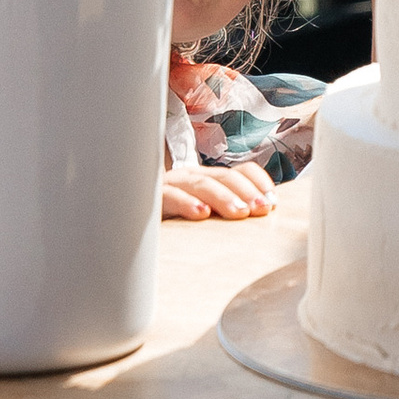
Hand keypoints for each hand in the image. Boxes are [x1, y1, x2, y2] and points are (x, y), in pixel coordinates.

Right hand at [161, 156, 275, 223]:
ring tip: (241, 213)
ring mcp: (171, 186)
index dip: (258, 182)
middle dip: (247, 191)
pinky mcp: (150, 198)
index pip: (240, 171)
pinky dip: (186, 203)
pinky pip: (169, 197)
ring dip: (223, 197)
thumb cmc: (170, 227)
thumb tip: (263, 219)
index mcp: (208, 180)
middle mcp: (191, 178)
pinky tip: (200, 213)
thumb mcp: (203, 218)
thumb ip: (225, 215)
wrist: (125, 226)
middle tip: (263, 209)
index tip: (273, 202)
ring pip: (201, 183)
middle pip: (224, 176)